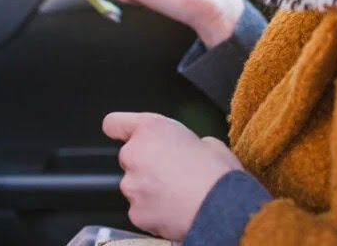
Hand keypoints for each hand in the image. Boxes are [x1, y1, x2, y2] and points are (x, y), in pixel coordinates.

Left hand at [103, 112, 242, 240]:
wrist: (222, 207)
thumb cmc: (218, 173)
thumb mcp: (208, 142)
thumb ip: (185, 142)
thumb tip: (187, 151)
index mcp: (150, 130)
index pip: (114, 123)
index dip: (120, 129)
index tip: (122, 133)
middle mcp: (134, 155)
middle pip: (130, 159)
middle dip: (146, 165)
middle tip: (173, 173)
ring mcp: (132, 186)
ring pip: (135, 187)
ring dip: (150, 190)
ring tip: (178, 195)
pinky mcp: (136, 213)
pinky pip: (141, 211)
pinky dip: (154, 212)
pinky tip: (175, 211)